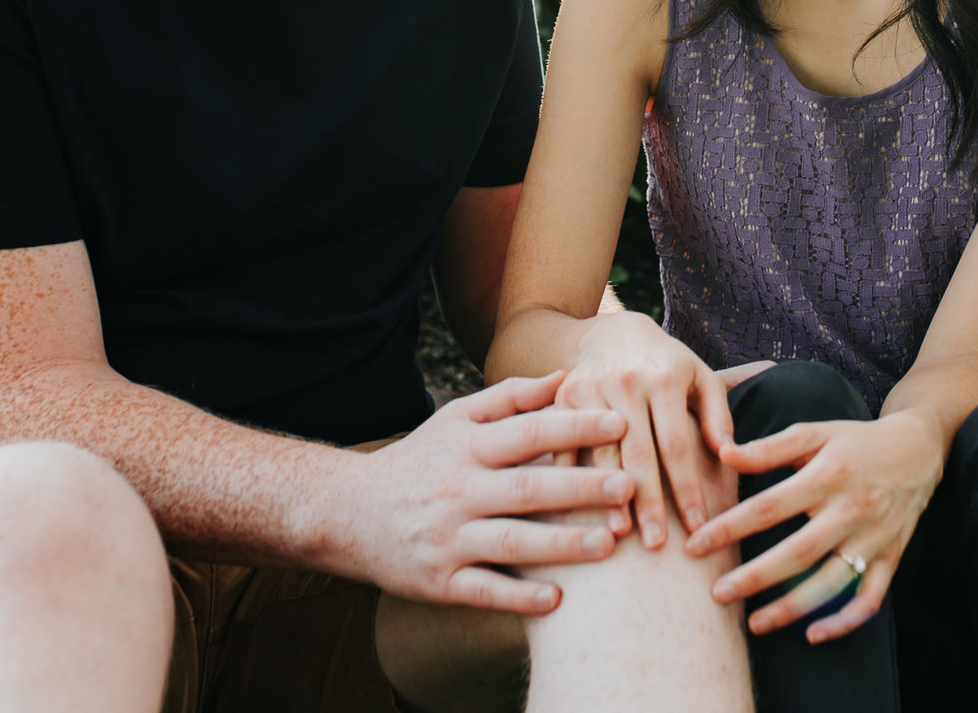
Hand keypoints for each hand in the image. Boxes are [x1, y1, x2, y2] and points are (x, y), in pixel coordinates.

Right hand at [327, 371, 637, 613]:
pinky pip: (484, 591)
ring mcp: (448, 539)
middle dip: (581, 487)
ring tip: (609, 544)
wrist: (347, 514)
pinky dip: (519, 597)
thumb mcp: (455, 420)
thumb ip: (510, 398)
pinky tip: (558, 599)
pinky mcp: (439, 581)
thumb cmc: (419, 462)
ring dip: (562, 546)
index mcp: (467, 447)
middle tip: (630, 485)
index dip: (576, 426)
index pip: (529, 432)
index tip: (622, 422)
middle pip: (528, 489)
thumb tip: (565, 377)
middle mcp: (458, 491)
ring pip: (512, 543)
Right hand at [555, 310, 735, 549]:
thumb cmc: (669, 366)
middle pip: (639, 454)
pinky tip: (577, 512)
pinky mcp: (563, 398)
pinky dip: (571, 479)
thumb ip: (719, 417)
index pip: (679, 445)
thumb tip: (730, 456)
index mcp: (665, 379)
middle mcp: (626, 383)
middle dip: (648, 503)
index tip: (699, 526)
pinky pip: (564, 444)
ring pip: (600, 453)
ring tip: (618, 536)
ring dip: (608, 496)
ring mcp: (591, 389)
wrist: (614, 334)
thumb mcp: (702, 379)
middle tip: (658, 547)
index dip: (688, 488)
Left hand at [686, 411, 943, 642]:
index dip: (729, 527)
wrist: (918, 449)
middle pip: (798, 553)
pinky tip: (812, 633)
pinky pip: (869, 599)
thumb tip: (722, 452)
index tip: (695, 546)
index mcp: (828, 475)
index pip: (769, 506)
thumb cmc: (854, 441)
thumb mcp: (813, 433)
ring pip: (831, 583)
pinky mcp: (890, 558)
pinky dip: (843, 621)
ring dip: (792, 608)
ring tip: (754, 623)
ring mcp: (873, 539)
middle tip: (716, 594)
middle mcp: (852, 510)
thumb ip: (768, 447)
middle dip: (755, 578)